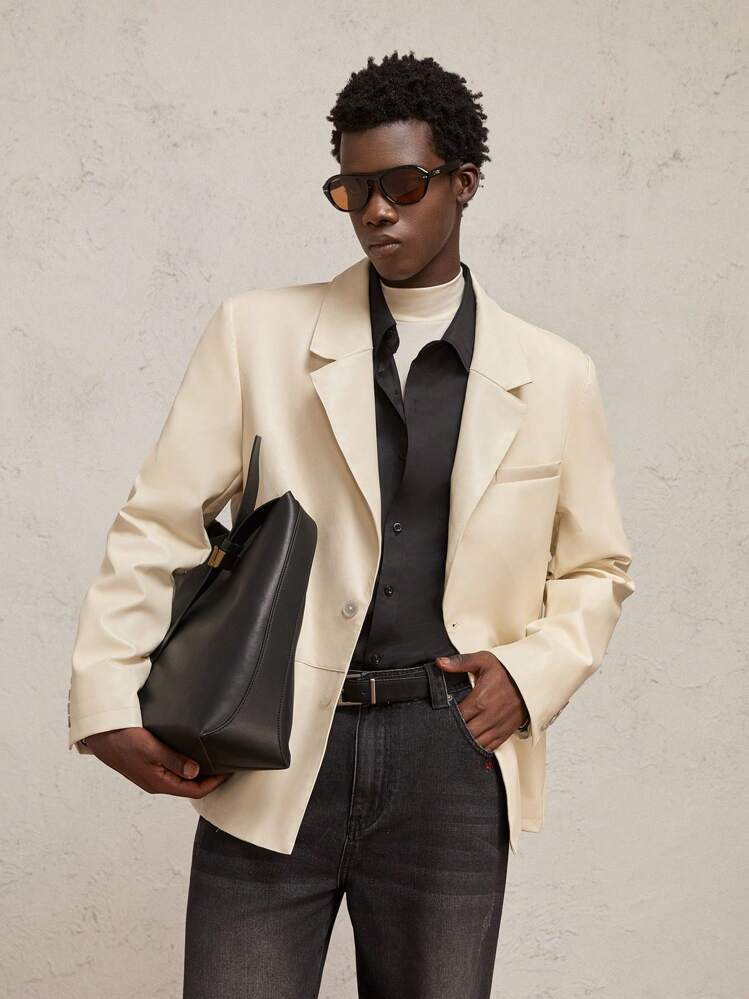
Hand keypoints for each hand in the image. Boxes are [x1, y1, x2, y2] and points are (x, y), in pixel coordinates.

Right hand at [82, 727, 232, 797]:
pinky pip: (172, 772)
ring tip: (213, 760)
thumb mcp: (151, 748)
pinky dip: (186, 767)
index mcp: (159, 783)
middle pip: (190, 787)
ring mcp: (151, 776)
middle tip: (226, 764)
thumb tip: (196, 771)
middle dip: (209, 779)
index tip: (229, 770)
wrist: (99, 735)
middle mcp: (156, 783)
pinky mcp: (147, 767)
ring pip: (181, 780)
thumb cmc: (123, 739)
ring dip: (198, 773)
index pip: (194, 790)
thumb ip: (174, 760)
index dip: (214, 782)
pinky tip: (192, 756)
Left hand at [434, 651, 529, 752]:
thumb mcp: (483, 660)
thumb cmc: (507, 670)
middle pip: (465, 733)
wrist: (532, 680)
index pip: (457, 716)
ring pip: (476, 743)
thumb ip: (460, 662)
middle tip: (445, 728)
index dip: (447, 718)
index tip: (440, 715)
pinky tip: (471, 744)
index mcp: (480, 700)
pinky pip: (489, 747)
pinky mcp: (505, 732)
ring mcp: (498, 726)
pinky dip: (479, 747)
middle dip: (454, 731)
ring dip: (465, 742)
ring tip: (456, 737)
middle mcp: (488, 717)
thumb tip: (440, 663)